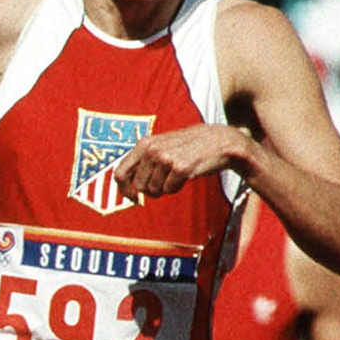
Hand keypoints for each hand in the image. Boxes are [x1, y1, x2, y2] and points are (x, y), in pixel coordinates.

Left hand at [112, 124, 249, 200]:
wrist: (219, 141)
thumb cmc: (189, 146)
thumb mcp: (161, 146)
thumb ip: (143, 161)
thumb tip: (127, 187)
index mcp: (144, 144)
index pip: (120, 172)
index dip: (123, 189)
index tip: (132, 198)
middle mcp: (152, 150)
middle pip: (138, 186)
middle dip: (150, 190)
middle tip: (164, 183)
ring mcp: (166, 158)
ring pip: (154, 190)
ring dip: (165, 187)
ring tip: (177, 174)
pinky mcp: (181, 168)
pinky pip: (170, 190)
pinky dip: (176, 188)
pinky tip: (186, 175)